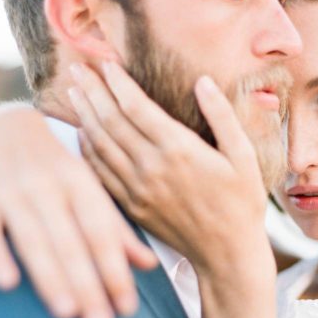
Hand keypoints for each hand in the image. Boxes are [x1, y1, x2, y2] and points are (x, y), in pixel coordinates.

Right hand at [0, 103, 157, 317]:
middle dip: (88, 285)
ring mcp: (11, 191)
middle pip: (72, 242)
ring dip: (51, 276)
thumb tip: (148, 266)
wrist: (1, 125)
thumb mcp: (88, 188)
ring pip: (34, 239)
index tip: (128, 309)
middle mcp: (48, 186)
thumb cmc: (53, 168)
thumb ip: (115, 229)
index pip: (103, 233)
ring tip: (67, 313)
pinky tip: (9, 283)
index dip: (116, 271)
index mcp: (80, 183)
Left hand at [69, 62, 274, 284]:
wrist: (228, 254)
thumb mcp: (243, 157)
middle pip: (111, 121)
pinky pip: (101, 173)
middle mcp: (153, 167)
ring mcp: (138, 189)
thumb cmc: (242, 203)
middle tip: (77, 69)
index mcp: (180, 150)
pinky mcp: (133, 207)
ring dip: (85, 116)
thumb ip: (222, 117)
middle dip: (92, 91)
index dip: (117, 83)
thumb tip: (203, 82)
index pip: (136, 107)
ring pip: (100, 145)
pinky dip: (87, 150)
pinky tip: (82, 134)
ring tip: (74, 93)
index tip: (105, 63)